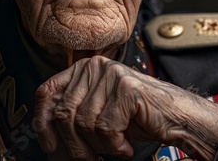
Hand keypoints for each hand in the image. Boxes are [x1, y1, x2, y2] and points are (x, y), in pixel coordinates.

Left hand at [34, 55, 217, 160]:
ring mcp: (112, 75)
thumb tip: (45, 138)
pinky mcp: (127, 89)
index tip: (49, 145)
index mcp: (85, 68)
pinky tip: (126, 145)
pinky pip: (106, 128)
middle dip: (75, 145)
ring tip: (115, 146)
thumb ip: (73, 116)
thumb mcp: (98, 114)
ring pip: (84, 123)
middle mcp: (96, 66)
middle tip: (90, 159)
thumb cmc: (138, 117)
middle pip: (65, 113)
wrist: (175, 118)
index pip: (47, 92)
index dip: (42, 122)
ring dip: (99, 146)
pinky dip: (115, 146)